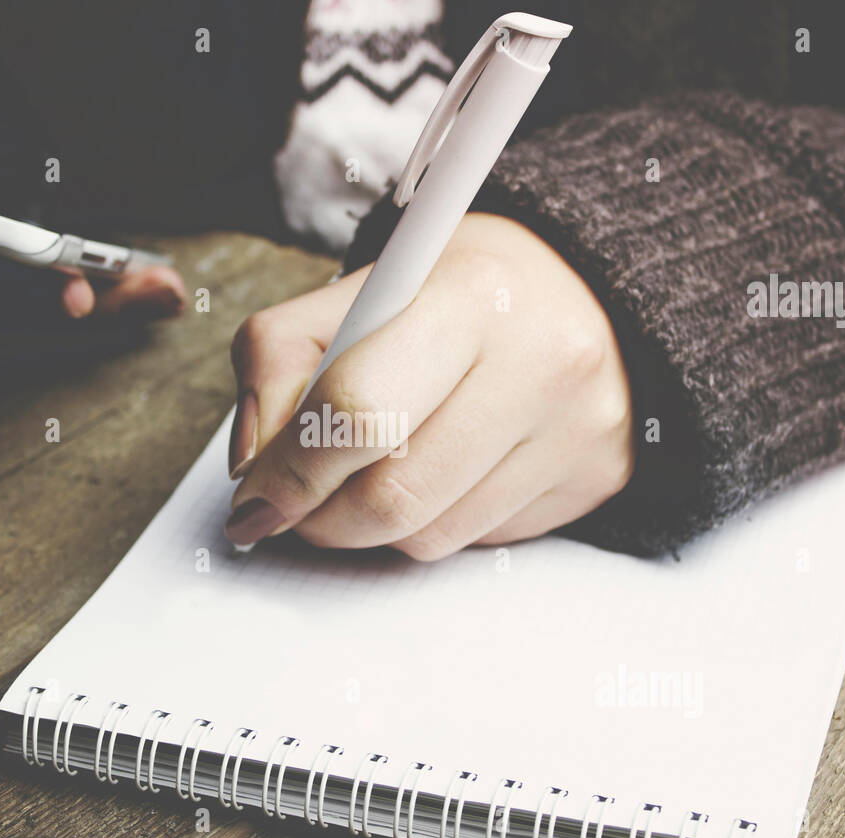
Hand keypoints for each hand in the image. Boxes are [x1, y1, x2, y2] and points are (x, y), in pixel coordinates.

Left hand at [225, 212, 634, 558]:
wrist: (588, 293)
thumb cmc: (461, 293)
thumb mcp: (362, 289)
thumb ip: (279, 358)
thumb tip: (252, 464)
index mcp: (471, 298)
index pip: (356, 411)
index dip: (289, 468)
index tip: (254, 493)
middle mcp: (540, 366)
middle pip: (390, 498)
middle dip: (319, 516)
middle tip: (295, 501)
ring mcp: (574, 433)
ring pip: (427, 538)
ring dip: (372, 525)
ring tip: (372, 470)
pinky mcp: (591, 482)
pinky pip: (474, 542)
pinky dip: (433, 521)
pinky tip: (443, 469)